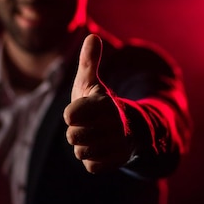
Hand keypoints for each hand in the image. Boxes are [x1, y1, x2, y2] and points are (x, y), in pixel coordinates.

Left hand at [63, 34, 131, 172]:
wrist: (132, 127)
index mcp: (104, 104)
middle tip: (86, 125)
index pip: (72, 115)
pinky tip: (101, 149)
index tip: (73, 114)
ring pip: (81, 152)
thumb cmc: (102, 104)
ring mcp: (117, 144)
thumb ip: (89, 61)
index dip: (71, 115)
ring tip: (94, 137)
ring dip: (84, 147)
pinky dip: (93, 160)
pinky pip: (92, 166)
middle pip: (73, 137)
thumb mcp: (93, 82)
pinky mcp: (118, 161)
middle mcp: (114, 124)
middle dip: (76, 132)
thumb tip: (92, 36)